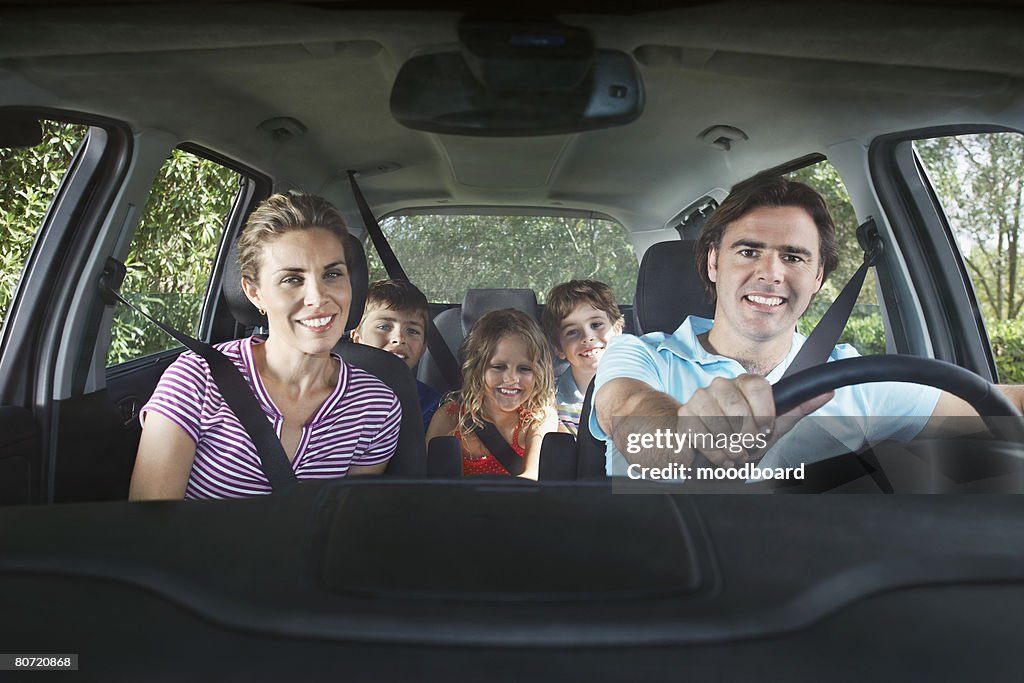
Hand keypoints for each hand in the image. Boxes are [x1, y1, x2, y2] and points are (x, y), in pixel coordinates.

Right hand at [677, 375, 832, 467]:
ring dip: (730, 447)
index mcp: (745, 382)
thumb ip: (798, 407)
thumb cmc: (742, 434)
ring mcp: (700, 397)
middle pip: (736, 407)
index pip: (758, 386)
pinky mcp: (685, 415)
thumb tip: (826, 391)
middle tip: (748, 445)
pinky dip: (715, 453)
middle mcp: (721, 384)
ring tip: (734, 452)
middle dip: (746, 435)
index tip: (765, 429)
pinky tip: (720, 454)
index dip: (764, 412)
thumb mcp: (775, 424)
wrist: (709, 446)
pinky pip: (702, 435)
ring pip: (719, 423)